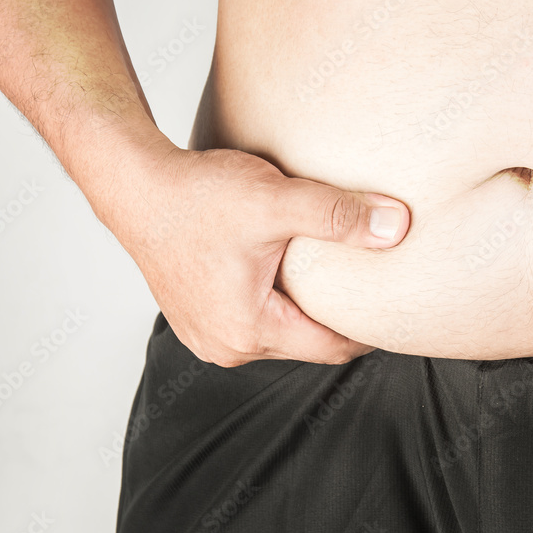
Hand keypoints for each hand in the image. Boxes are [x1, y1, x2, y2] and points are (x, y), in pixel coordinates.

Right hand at [119, 147, 409, 366]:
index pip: (333, 347)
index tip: (397, 307)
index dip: (371, 330)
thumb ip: (339, 215)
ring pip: (281, 333)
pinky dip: (278, 303)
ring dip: (306, 310)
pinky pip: (254, 321)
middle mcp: (225, 346)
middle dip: (340, 319)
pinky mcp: (197, 317)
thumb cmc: (195, 196)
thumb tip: (398, 226)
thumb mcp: (276, 202)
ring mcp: (207, 336)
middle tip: (373, 289)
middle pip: (308, 344)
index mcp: (248, 332)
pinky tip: (290, 271)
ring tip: (335, 278)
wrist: (134, 184)